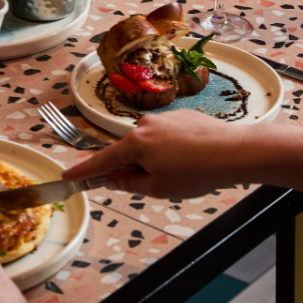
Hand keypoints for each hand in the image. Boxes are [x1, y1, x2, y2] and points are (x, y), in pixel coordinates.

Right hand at [61, 110, 250, 197]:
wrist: (235, 151)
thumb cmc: (197, 172)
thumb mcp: (158, 187)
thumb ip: (129, 183)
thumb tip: (113, 179)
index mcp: (135, 143)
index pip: (102, 160)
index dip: (84, 171)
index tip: (67, 176)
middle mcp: (144, 124)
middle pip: (127, 151)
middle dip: (133, 167)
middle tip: (152, 184)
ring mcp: (164, 118)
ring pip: (149, 143)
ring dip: (155, 158)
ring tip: (181, 172)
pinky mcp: (182, 115)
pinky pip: (167, 135)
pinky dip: (172, 148)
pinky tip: (190, 159)